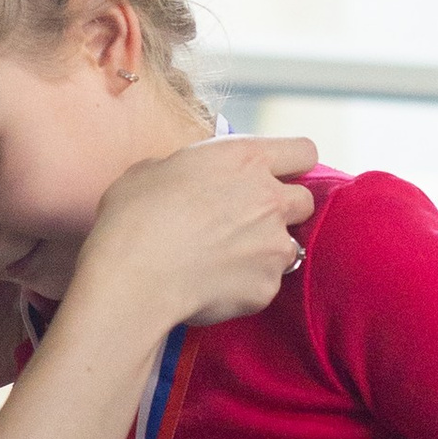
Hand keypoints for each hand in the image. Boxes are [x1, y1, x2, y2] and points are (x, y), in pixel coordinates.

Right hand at [74, 137, 316, 341]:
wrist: (134, 276)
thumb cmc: (134, 217)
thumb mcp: (154, 168)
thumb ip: (191, 169)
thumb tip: (188, 179)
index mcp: (245, 159)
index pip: (303, 151)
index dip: (291, 164)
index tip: (275, 176)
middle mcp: (270, 199)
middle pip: (304, 201)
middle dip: (282, 210)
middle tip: (247, 221)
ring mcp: (274, 246)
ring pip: (289, 246)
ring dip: (266, 251)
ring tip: (226, 260)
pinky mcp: (267, 287)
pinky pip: (267, 285)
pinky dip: (246, 286)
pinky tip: (214, 286)